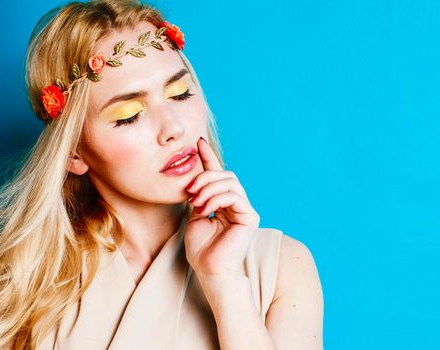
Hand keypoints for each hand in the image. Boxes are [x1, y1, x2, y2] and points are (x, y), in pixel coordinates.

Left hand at [183, 137, 259, 280]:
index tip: (198, 142)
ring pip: (230, 182)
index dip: (209, 157)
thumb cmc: (201, 250)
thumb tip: (197, 181)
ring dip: (209, 187)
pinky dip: (216, 198)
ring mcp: (245, 210)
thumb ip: (199, 198)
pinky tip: (205, 209)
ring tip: (195, 202)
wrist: (210, 272)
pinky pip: (234, 195)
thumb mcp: (195, 217)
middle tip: (189, 190)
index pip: (218, 175)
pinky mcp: (250, 217)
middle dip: (205, 177)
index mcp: (224, 203)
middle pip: (225, 175)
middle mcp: (237, 204)